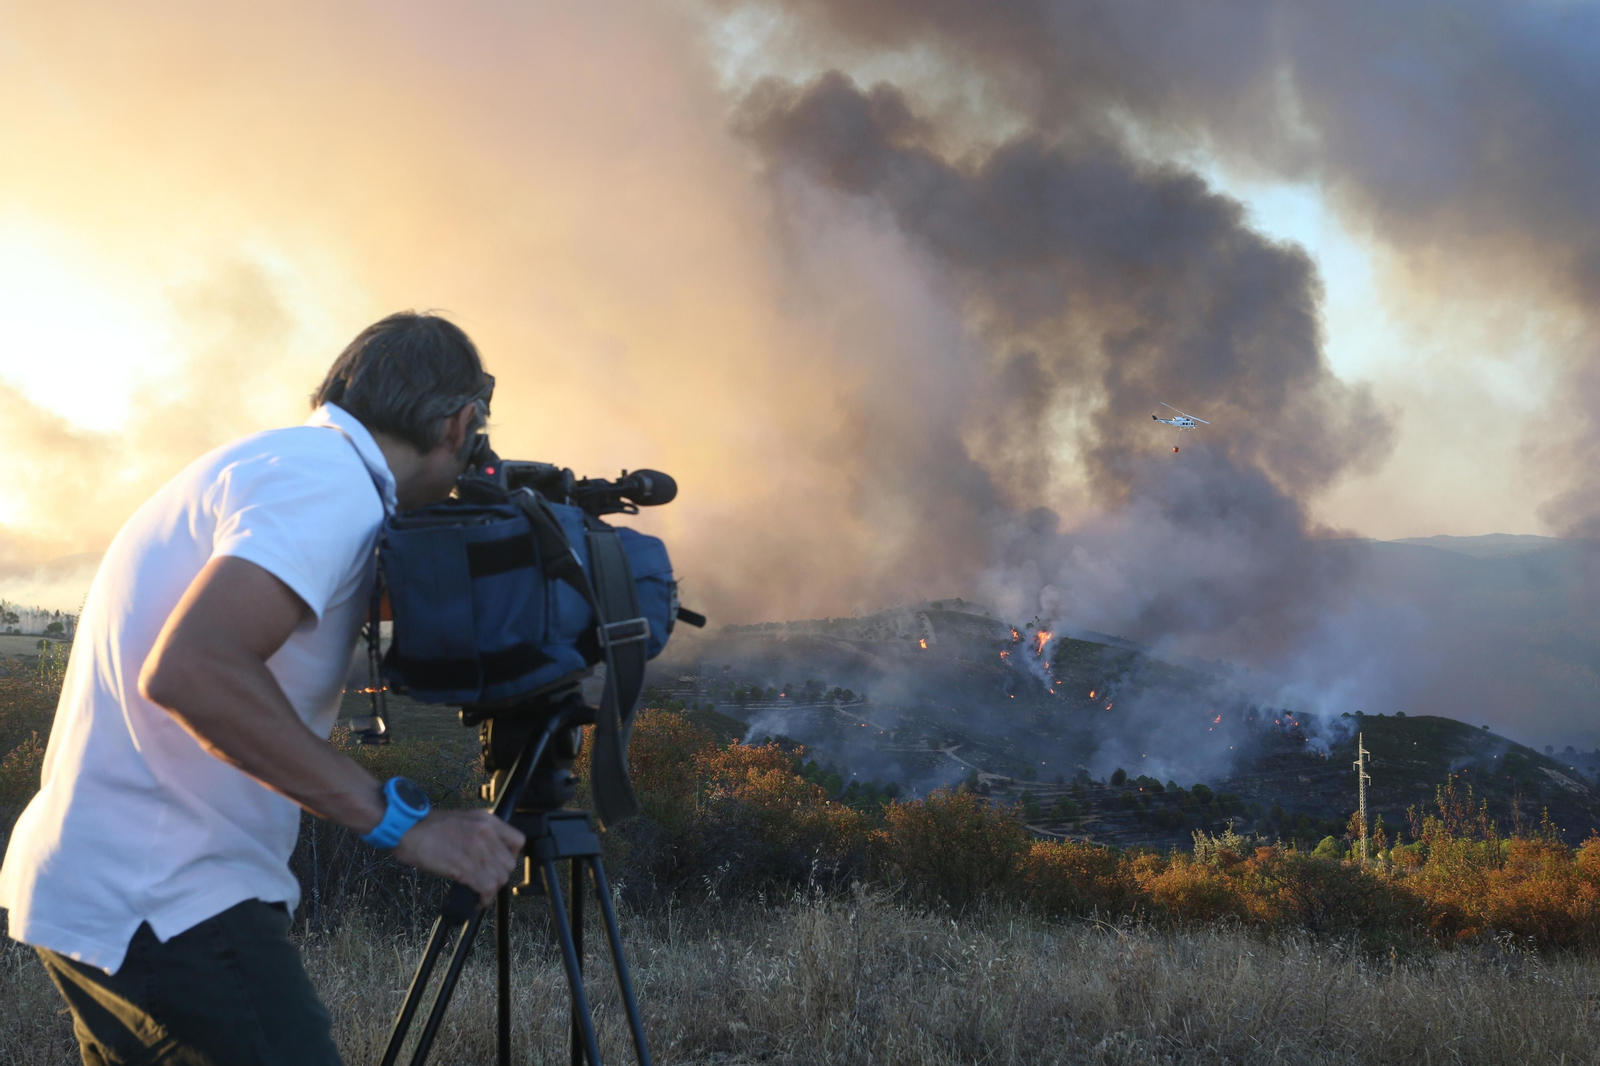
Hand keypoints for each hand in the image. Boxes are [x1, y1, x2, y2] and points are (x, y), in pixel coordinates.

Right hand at [392, 809, 525, 907]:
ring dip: (490, 891)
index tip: (499, 865)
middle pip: (509, 865)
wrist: (408, 828)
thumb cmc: (430, 827)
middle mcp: (486, 833)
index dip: (510, 857)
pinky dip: (483, 899)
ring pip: (499, 879)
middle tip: (485, 883)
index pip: (518, 841)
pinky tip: (475, 901)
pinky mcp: (465, 866)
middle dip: (498, 877)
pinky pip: (486, 888)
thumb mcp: (464, 820)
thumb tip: (491, 855)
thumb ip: (481, 833)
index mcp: (487, 820)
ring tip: (479, 893)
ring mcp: (476, 849)